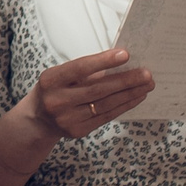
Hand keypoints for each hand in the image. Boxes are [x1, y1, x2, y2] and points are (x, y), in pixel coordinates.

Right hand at [30, 48, 152, 137]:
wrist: (38, 119)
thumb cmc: (55, 89)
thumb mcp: (61, 75)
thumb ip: (85, 71)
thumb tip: (121, 63)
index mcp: (51, 80)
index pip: (80, 68)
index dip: (103, 61)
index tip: (125, 54)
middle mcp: (57, 101)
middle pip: (97, 89)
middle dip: (125, 81)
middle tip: (147, 74)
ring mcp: (67, 119)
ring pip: (105, 104)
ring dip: (130, 94)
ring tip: (147, 85)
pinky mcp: (78, 131)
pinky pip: (106, 117)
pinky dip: (124, 106)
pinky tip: (136, 97)